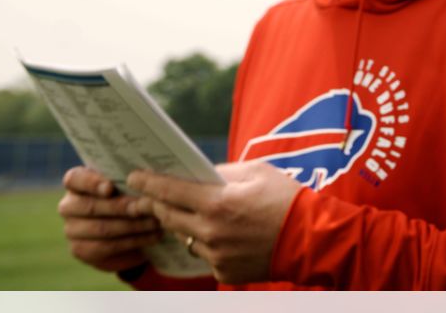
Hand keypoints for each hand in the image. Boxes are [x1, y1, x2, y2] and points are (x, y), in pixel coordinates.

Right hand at [58, 166, 162, 272]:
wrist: (127, 232)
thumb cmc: (129, 197)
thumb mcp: (129, 184)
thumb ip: (131, 179)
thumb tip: (149, 174)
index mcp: (77, 182)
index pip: (75, 179)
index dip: (91, 183)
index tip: (111, 188)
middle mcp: (68, 205)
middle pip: (91, 206)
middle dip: (121, 207)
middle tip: (144, 206)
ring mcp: (71, 229)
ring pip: (101, 228)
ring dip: (132, 225)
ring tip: (155, 222)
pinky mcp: (80, 249)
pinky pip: (107, 246)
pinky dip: (133, 241)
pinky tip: (152, 236)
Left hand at [127, 161, 301, 284]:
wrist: (311, 238)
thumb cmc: (287, 199)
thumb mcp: (257, 172)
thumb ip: (223, 172)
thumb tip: (199, 174)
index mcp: (217, 203)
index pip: (169, 191)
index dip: (148, 183)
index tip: (134, 177)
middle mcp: (210, 232)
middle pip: (168, 217)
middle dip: (156, 205)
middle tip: (150, 196)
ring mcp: (215, 256)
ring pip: (186, 238)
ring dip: (186, 225)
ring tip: (200, 215)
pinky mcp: (223, 273)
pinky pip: (205, 255)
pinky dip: (209, 244)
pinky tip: (227, 236)